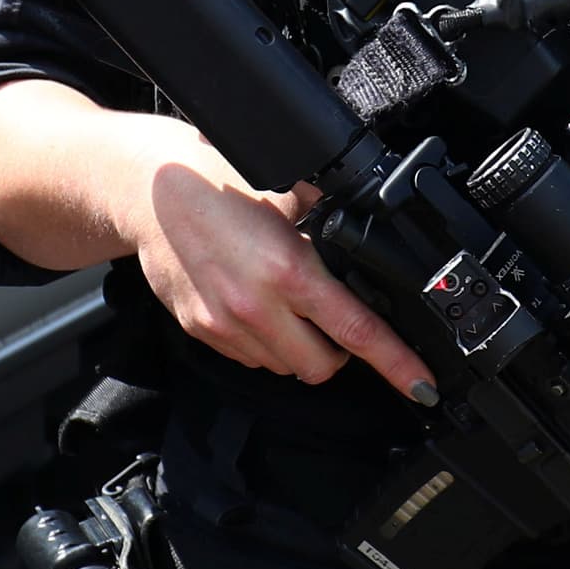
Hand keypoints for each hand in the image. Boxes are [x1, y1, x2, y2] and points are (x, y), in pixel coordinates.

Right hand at [126, 132, 436, 397]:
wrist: (147, 190)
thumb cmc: (218, 182)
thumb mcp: (288, 193)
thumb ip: (328, 221)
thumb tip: (367, 238)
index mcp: (290, 270)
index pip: (357, 331)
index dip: (397, 364)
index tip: (422, 387)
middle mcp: (258, 306)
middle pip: (323, 366)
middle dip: (341, 353)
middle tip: (340, 320)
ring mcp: (226, 324)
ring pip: (286, 367)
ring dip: (301, 348)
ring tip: (291, 305)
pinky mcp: (202, 330)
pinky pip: (251, 358)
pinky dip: (266, 343)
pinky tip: (259, 306)